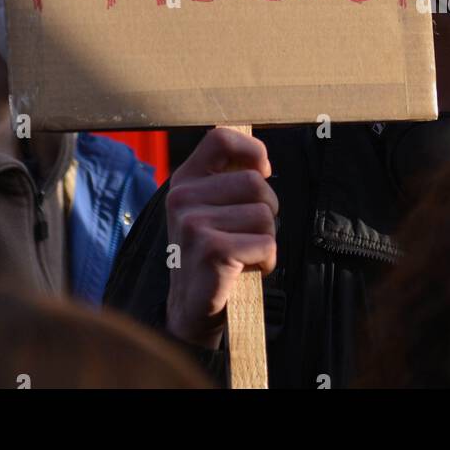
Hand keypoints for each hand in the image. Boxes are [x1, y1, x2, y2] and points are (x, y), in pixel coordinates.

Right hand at [164, 127, 277, 349]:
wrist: (190, 311)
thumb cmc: (210, 256)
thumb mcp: (208, 209)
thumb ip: (226, 181)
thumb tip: (261, 162)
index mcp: (184, 180)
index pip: (220, 138)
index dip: (252, 150)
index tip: (262, 170)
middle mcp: (183, 197)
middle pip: (255, 182)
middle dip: (266, 210)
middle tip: (248, 234)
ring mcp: (194, 224)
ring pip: (265, 214)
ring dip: (266, 239)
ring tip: (245, 254)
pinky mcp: (211, 250)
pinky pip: (265, 243)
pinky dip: (266, 260)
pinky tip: (247, 269)